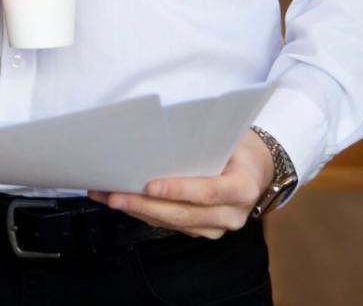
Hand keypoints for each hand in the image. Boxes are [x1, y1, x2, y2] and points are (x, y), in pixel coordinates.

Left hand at [89, 130, 274, 238]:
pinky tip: (120, 201)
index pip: (209, 192)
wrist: (255, 168)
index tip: (150, 185)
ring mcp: (216, 226)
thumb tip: (157, 133)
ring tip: (107, 197)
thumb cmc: (237, 146)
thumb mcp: (228, 137)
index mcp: (244, 188)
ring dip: (137, 210)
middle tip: (114, 195)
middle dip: (145, 205)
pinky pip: (169, 225)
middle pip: (184, 213)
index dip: (179, 190)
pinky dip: (142, 213)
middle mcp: (232, 214)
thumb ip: (201, 140)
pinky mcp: (200, 229)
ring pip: (172, 222)